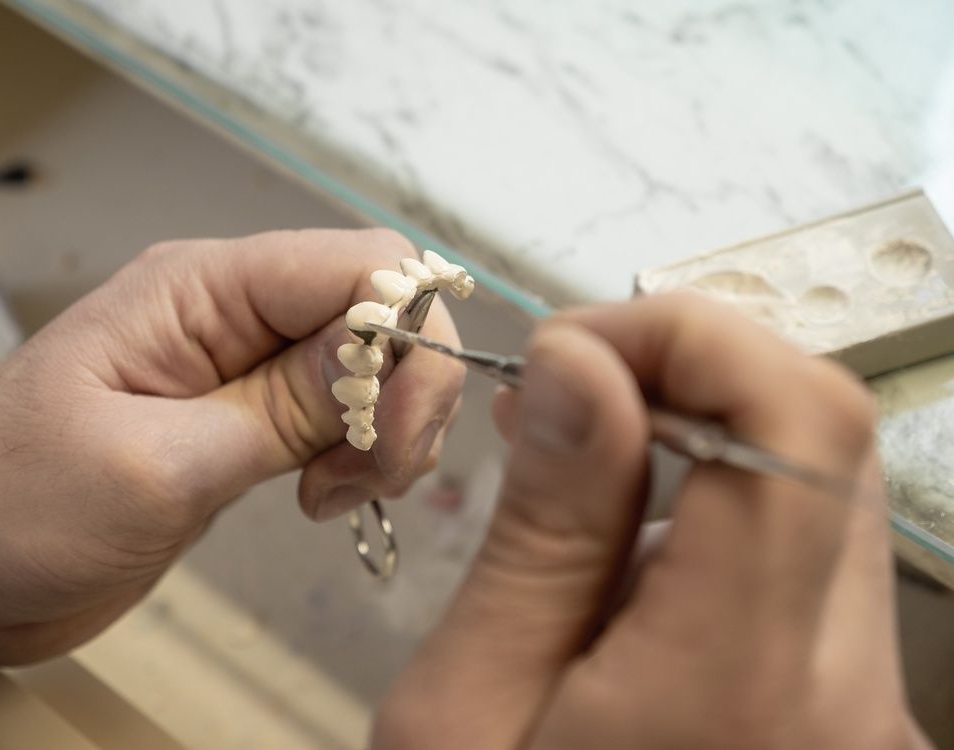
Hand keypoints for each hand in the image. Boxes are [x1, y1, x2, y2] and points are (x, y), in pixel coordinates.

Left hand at [0, 229, 463, 663]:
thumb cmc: (12, 510)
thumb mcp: (155, 466)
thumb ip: (279, 409)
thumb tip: (384, 354)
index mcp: (201, 289)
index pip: (356, 266)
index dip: (404, 336)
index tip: (391, 432)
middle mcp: (234, 312)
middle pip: (379, 311)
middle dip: (404, 392)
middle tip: (375, 471)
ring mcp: (247, 364)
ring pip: (373, 365)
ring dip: (388, 429)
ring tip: (338, 491)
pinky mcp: (254, 415)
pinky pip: (344, 411)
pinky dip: (364, 453)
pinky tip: (325, 494)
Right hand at [374, 295, 930, 749]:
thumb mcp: (468, 707)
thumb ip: (545, 529)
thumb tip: (581, 361)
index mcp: (742, 682)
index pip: (797, 417)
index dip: (691, 333)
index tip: (570, 350)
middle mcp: (848, 687)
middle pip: (821, 436)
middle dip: (685, 370)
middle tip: (558, 391)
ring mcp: (867, 704)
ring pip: (815, 485)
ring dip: (696, 430)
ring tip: (571, 453)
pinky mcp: (850, 709)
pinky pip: (802, 552)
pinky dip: (717, 500)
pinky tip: (623, 531)